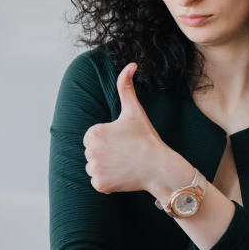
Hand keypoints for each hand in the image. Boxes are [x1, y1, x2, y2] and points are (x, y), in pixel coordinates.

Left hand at [83, 62, 170, 194]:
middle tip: (126, 153)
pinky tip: (123, 175)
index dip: (108, 139)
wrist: (159, 167)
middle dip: (106, 153)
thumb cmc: (146, 138)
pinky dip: (108, 182)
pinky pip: (98, 182)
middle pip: (92, 152)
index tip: (123, 141)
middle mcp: (89, 151)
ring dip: (105, 168)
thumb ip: (126, 87)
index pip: (92, 137)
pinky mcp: (99, 185)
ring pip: (93, 167)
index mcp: (93, 132)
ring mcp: (94, 169)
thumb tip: (130, 64)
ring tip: (124, 164)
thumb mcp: (134, 110)